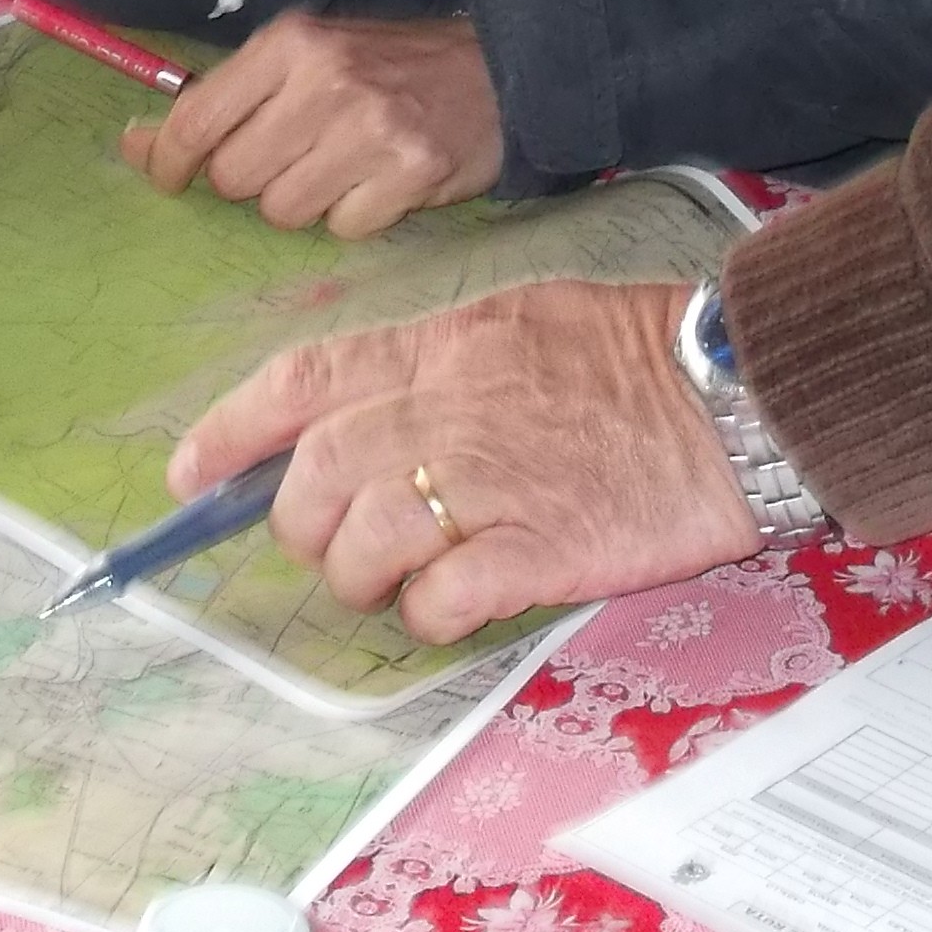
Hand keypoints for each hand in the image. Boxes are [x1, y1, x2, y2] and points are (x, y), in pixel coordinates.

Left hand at [122, 10, 502, 237]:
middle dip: (254, 180)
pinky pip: (342, 229)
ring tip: (342, 168)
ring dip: (305, 202)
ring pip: (284, 211)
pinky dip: (355, 216)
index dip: (169, 159)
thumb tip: (132, 145)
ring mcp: (371, 128)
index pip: (197, 118)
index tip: (170, 175)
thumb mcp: (305, 57)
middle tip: (294, 159)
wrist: (500, 68)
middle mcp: (327, 80)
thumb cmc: (388, 65)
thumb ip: (224, 98)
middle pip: (236, 176)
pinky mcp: (411, 173)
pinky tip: (380, 182)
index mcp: (291, 43)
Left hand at [169, 277, 762, 641]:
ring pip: (365, 543)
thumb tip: (353, 416)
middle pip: (319, 476)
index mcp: (447, 343)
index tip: (191, 471)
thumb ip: (438, 361)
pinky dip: (428, 614)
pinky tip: (457, 600)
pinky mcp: (541, 548)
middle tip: (333, 545)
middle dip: (302, 526)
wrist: (739, 397)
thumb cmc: (641, 355)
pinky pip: (440, 599)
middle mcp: (453, 407)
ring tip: (401, 579)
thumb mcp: (525, 317)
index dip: (232, 428)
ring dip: (362, 577)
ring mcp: (494, 480)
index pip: (306, 380)